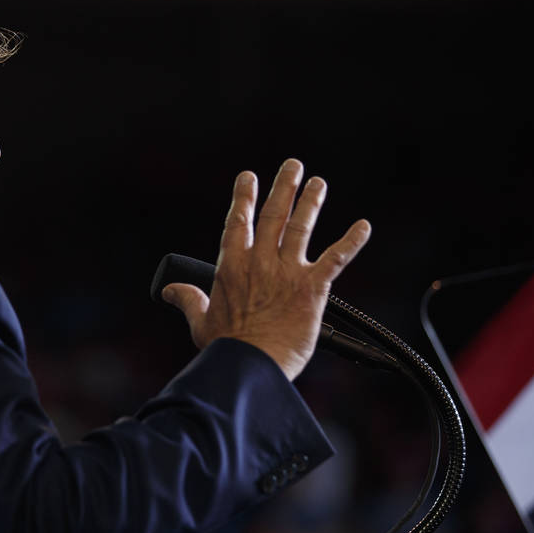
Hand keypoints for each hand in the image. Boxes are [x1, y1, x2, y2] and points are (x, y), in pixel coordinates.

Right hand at [162, 159, 370, 379]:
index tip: (248, 177)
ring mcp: (287, 272)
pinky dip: (352, 241)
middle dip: (283, 187)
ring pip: (301, 228)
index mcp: (232, 267)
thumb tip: (169, 290)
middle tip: (292, 166)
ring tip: (318, 183)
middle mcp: (260, 262)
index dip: (244, 197)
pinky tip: (364, 226)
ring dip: (311, 202)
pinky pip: (336, 259)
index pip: (238, 222)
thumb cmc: (225, 349)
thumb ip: (188, 300)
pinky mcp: (313, 288)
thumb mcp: (199, 322)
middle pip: (273, 215)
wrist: (251, 366)